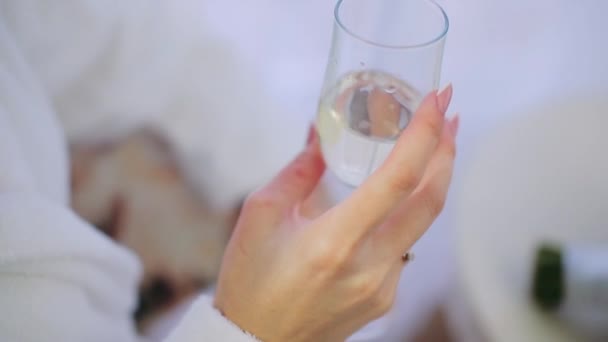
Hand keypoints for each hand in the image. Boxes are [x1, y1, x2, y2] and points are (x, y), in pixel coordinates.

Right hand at [214, 86, 457, 341]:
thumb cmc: (249, 281)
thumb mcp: (262, 215)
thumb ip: (300, 169)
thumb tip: (321, 131)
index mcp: (334, 241)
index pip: (397, 179)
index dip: (425, 134)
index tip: (438, 100)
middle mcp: (369, 267)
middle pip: (430, 202)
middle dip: (446, 151)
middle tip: (449, 115)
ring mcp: (383, 287)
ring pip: (422, 224)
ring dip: (431, 182)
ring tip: (430, 148)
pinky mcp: (385, 299)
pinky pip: (405, 247)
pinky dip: (406, 214)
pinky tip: (394, 200)